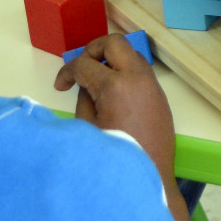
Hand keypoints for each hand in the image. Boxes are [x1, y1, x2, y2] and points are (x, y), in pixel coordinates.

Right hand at [55, 32, 175, 178]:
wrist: (149, 178)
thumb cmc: (113, 156)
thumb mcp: (87, 128)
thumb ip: (84, 98)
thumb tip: (87, 84)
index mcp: (116, 85)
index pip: (85, 64)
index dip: (67, 72)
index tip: (60, 86)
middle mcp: (137, 77)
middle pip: (114, 42)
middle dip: (92, 50)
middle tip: (80, 69)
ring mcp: (153, 85)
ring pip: (131, 54)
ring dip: (111, 59)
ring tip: (96, 80)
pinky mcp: (160, 96)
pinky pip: (141, 71)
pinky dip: (125, 71)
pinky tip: (113, 92)